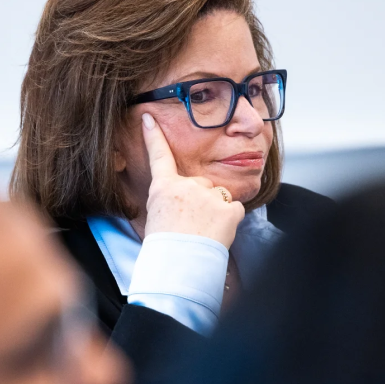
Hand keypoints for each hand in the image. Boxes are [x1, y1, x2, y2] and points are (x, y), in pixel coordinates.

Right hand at [142, 113, 244, 248]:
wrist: (179, 265)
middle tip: (193, 224)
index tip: (149, 117)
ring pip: (220, 196)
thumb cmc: (166, 247)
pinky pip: (235, 209)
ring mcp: (209, 196)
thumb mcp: (158, 216)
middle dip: (202, 201)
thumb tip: (182, 199)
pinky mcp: (228, 209)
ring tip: (204, 231)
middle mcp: (187, 186)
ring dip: (217, 211)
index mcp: (164, 188)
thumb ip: (172, 199)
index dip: (154, 136)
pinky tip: (218, 233)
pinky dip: (230, 221)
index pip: (159, 156)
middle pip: (202, 184)